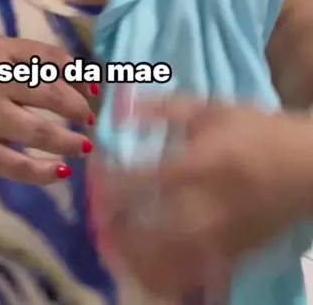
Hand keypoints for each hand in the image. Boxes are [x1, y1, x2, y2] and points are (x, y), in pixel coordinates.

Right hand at [0, 34, 94, 182]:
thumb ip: (23, 59)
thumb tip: (77, 77)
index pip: (49, 58)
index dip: (77, 74)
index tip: (91, 88)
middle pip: (51, 94)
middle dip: (78, 108)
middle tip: (89, 119)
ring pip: (41, 132)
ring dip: (69, 141)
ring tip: (83, 146)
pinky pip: (20, 165)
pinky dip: (45, 171)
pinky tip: (60, 171)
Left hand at [88, 95, 312, 298]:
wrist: (309, 166)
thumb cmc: (258, 130)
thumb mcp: (214, 108)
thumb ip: (165, 108)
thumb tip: (121, 107)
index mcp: (203, 164)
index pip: (145, 180)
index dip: (112, 183)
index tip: (94, 177)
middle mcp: (210, 207)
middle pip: (152, 232)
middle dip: (118, 231)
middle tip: (98, 220)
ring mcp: (222, 237)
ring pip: (170, 264)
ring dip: (135, 260)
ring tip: (114, 247)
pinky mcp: (234, 256)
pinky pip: (192, 278)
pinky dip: (165, 277)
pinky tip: (145, 269)